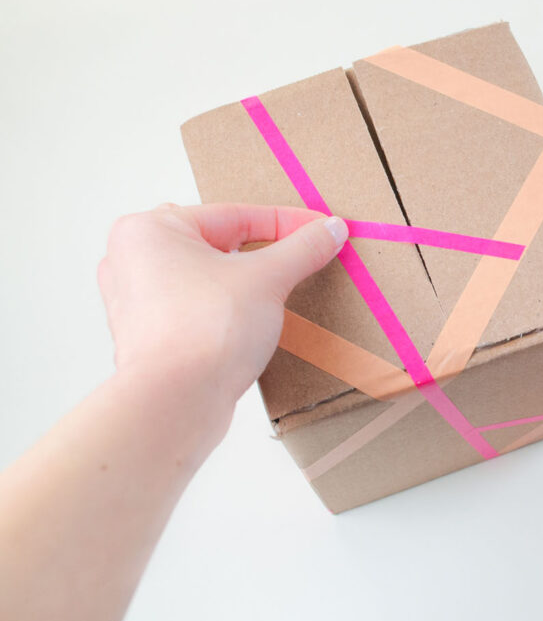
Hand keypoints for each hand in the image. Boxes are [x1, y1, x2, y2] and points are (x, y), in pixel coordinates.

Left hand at [96, 203, 347, 442]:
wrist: (175, 403)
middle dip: (264, 252)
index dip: (287, 223)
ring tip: (281, 289)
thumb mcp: (267, 279)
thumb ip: (302, 248)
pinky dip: (228, 308)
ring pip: (207, 277)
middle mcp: (133, 260)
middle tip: (303, 257)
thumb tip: (331, 229)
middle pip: (219, 244)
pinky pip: (198, 307)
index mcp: (150, 230)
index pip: (235, 216)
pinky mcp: (150, 336)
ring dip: (246, 282)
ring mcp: (137, 301)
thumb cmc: (205, 332)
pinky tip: (254, 320)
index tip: (321, 229)